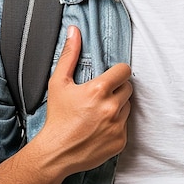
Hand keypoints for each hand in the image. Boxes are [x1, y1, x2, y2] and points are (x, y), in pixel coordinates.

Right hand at [39, 25, 132, 175]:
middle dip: (117, 89)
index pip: (124, 71)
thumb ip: (69, 54)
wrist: (55, 153)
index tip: (109, 77)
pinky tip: (100, 127)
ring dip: (118, 106)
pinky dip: (116, 125)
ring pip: (127, 107)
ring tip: (98, 112)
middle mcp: (111, 108)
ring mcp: (117, 126)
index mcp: (98, 90)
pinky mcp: (120, 141)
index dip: (117, 72)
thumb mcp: (58, 83)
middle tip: (100, 96)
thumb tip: (74, 30)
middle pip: (128, 88)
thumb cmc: (56, 116)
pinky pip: (125, 126)